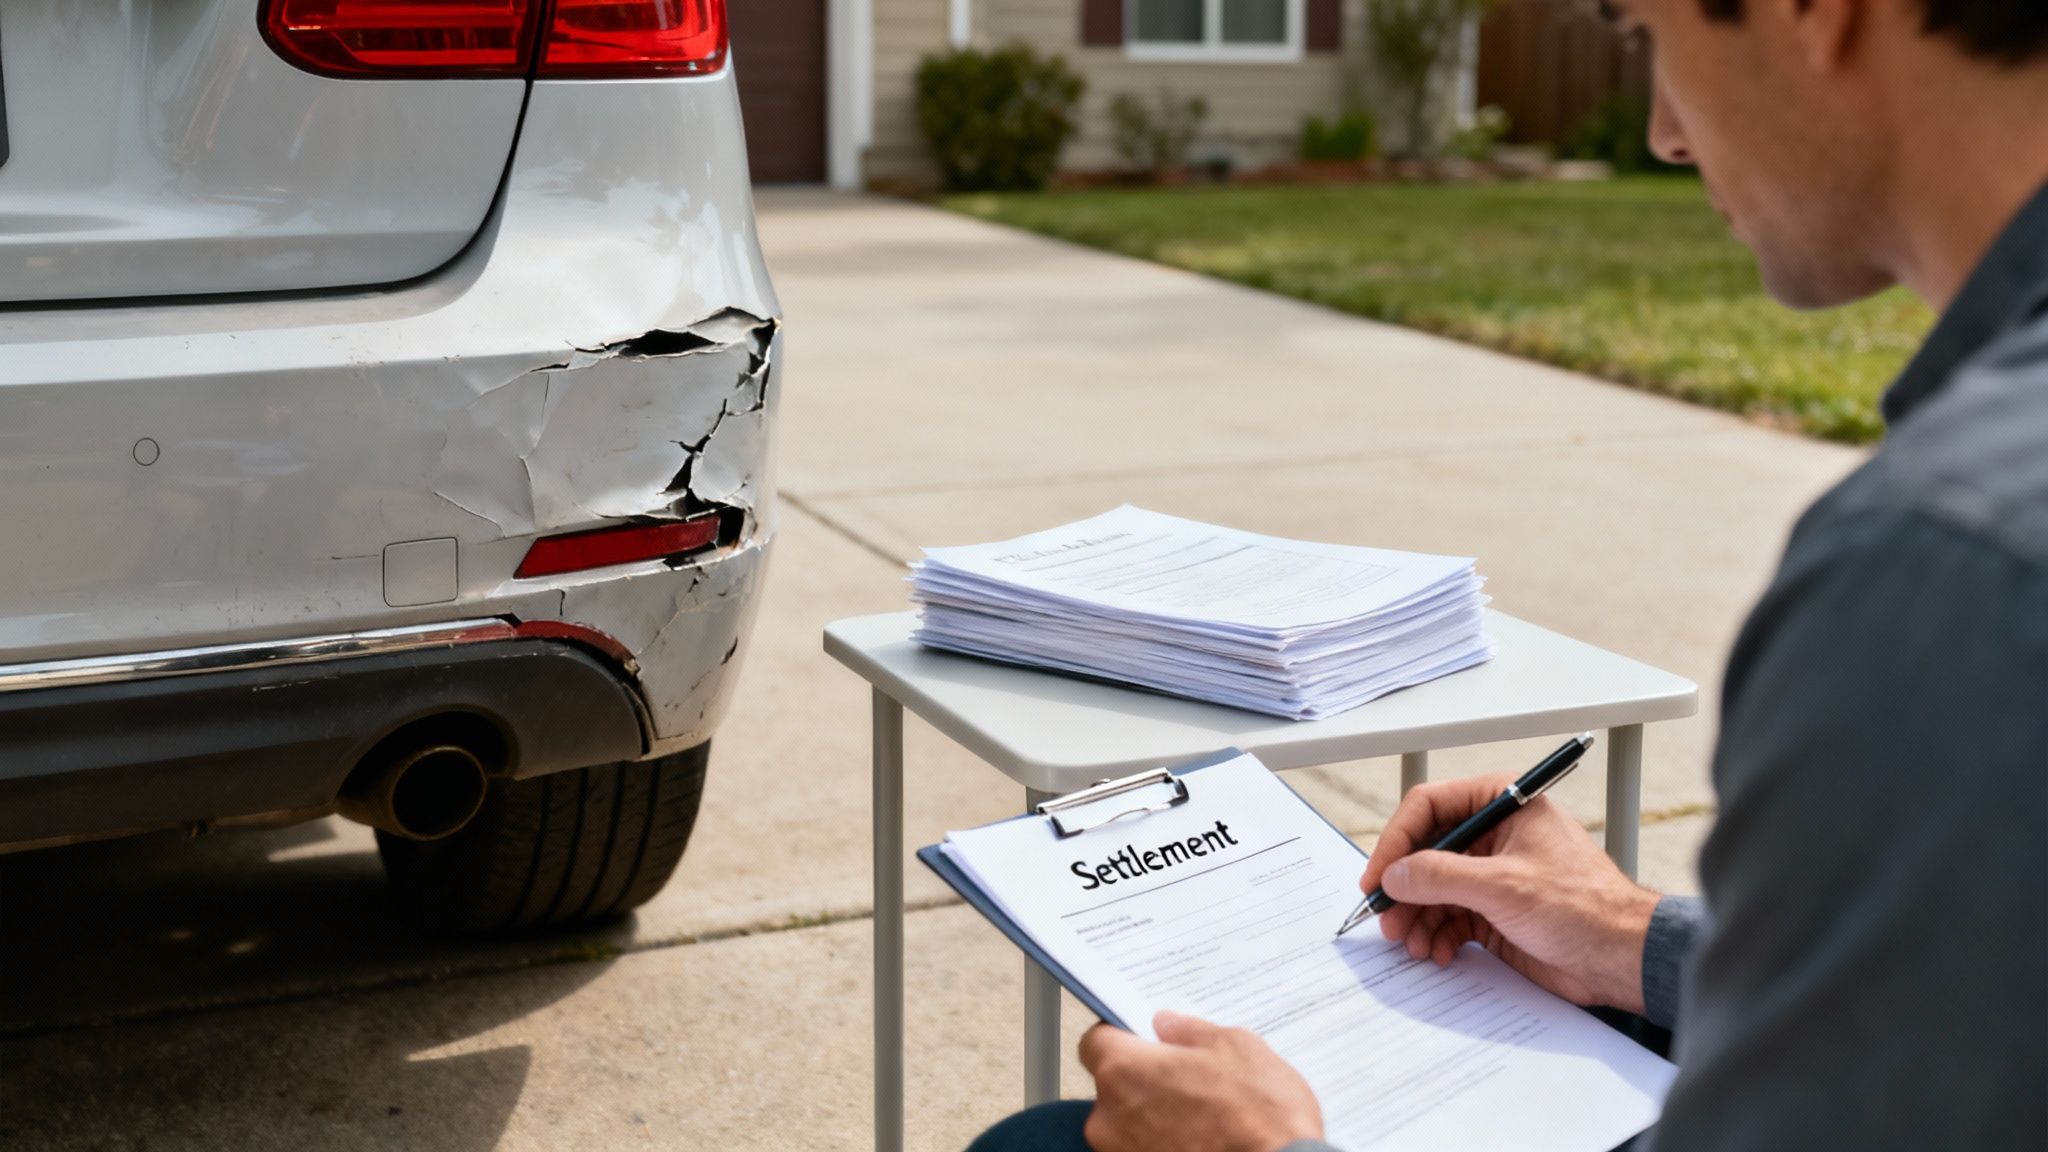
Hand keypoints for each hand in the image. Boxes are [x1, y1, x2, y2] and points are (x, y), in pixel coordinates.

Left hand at [1079, 1012, 1322, 1151]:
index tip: (1146, 1038)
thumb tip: (1167, 1025)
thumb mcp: (1234, 1047)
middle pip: (1112, 1085)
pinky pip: (1143, 1151)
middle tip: (1187, 1077)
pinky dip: (1164, 1145)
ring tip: (1202, 1114)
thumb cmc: (1260, 1116)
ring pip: (1128, 1123)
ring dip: (1154, 1115)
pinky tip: (1202, 1140)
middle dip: (1143, 1078)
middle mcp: (1110, 1117)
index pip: (1096, 1042)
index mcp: (1124, 1070)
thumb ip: (1189, 1032)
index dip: (1121, 1036)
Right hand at [1358, 772, 1659, 1013]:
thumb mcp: (1503, 885)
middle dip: (1404, 889)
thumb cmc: (1586, 907)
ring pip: (1433, 889)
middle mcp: (1493, 834)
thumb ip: (1440, 876)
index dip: (1396, 842)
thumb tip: (1394, 875)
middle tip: (1387, 920)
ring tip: (1412, 944)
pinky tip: (1437, 952)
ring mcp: (1493, 873)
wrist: (1622, 958)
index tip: (1378, 877)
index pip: (1428, 808)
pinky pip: (1449, 917)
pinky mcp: (1495, 910)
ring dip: (1417, 917)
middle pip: (1425, 852)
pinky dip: (1437, 935)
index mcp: (1501, 804)